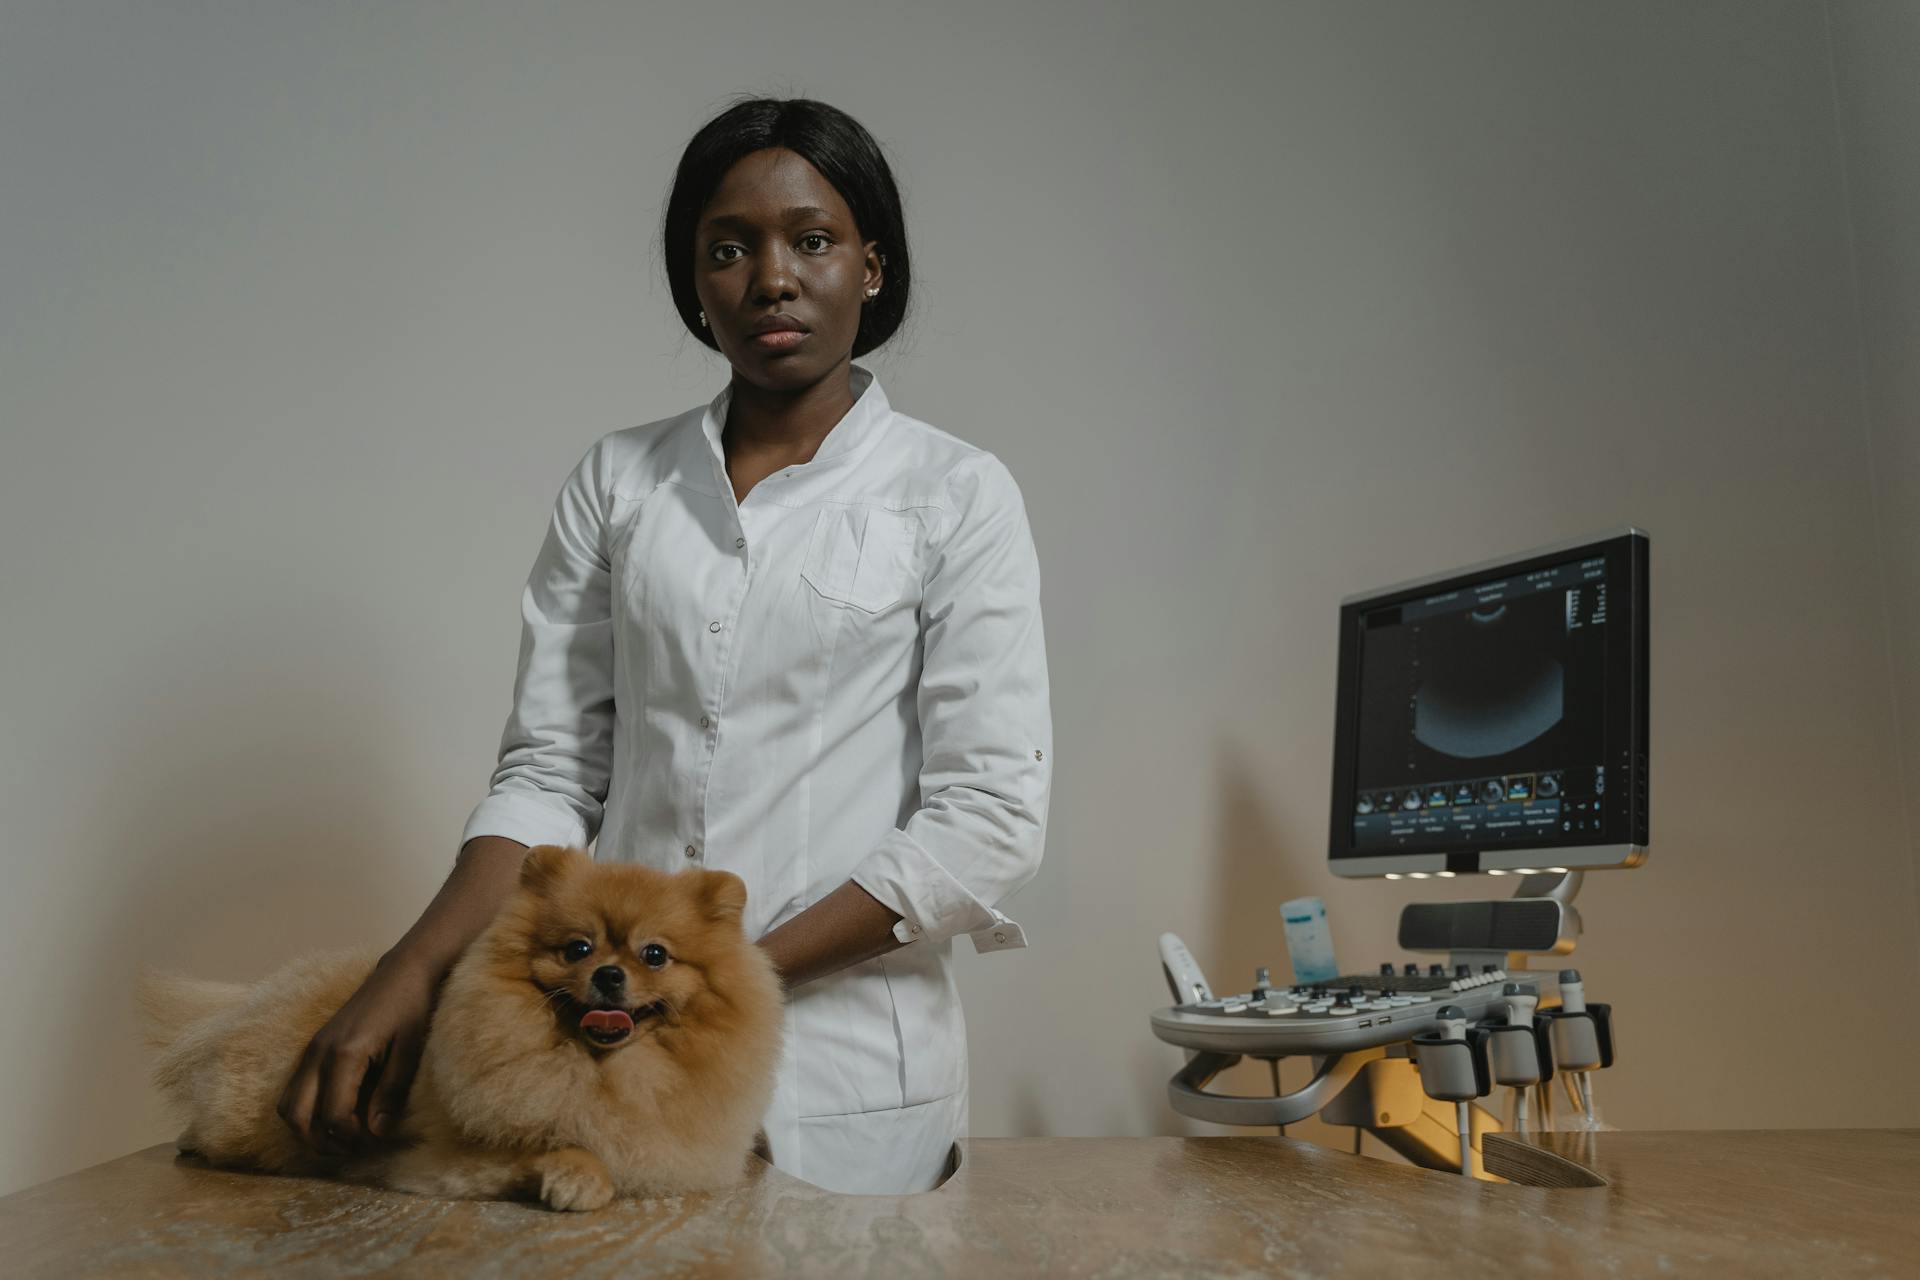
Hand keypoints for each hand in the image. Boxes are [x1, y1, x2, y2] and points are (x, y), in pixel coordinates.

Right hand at [276, 952, 436, 1156]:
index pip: (334, 1115)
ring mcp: (312, 1050)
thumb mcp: (411, 1050)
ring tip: (343, 1139)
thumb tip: (376, 1133)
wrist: (403, 971)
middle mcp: (319, 1053)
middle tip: (352, 1151)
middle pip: (297, 1117)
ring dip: (308, 1130)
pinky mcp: (314, 1048)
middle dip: (320, 1143)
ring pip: (288, 1106)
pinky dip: (307, 1111)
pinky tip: (336, 1116)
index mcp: (344, 1053)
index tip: (374, 1143)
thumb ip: (391, 1092)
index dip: (351, 1138)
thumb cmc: (413, 1006)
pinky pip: (295, 1090)